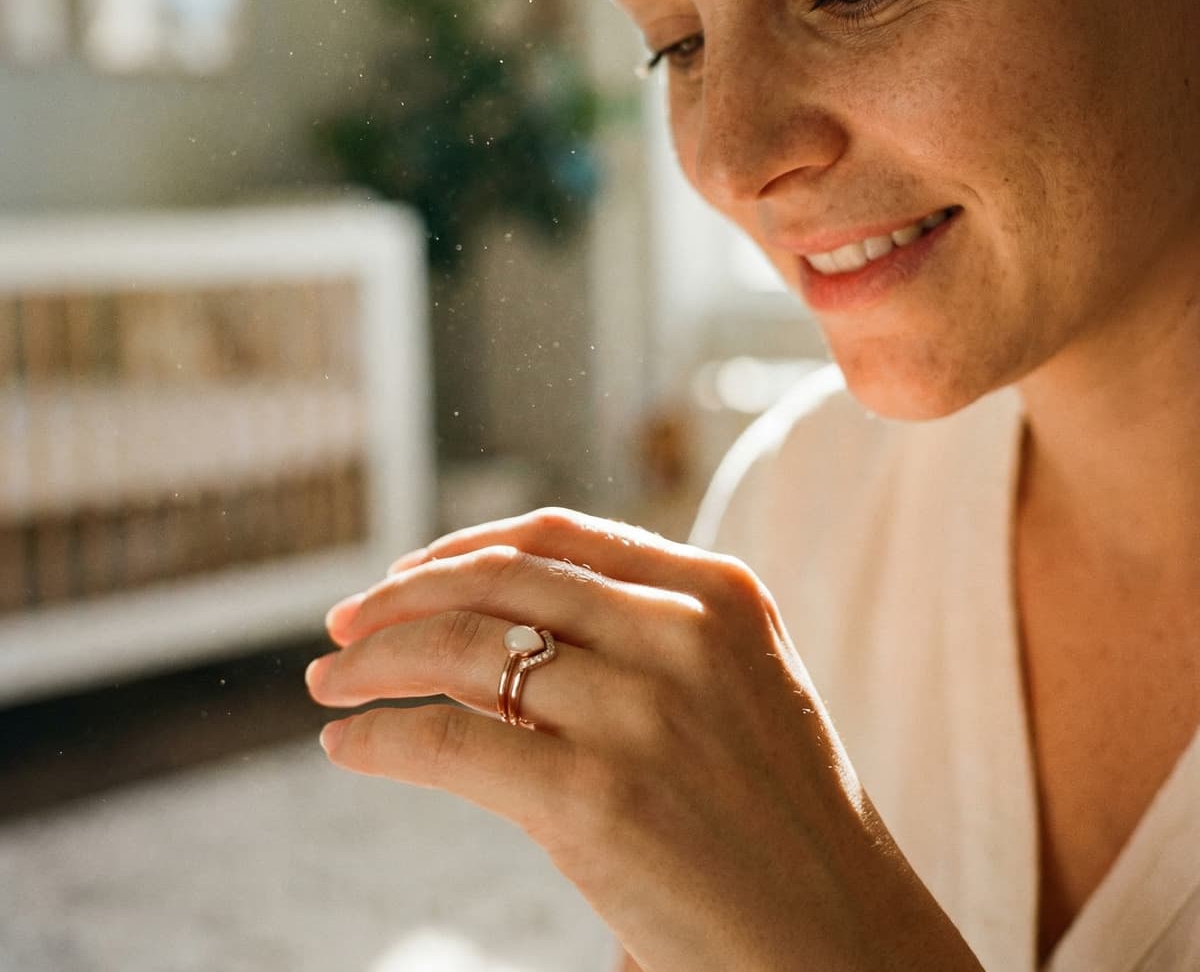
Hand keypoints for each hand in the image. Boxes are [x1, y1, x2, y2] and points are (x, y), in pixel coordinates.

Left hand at [306, 508, 980, 971]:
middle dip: (400, 595)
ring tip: (329, 684)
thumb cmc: (776, 820)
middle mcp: (683, 634)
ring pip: (462, 650)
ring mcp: (643, 714)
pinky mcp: (600, 802)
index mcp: (718, 593)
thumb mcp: (730, 690)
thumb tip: (486, 620)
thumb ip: (636, 638)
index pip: (557, 535)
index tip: (402, 575)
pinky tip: (347, 748)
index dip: (461, 547)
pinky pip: (452, 745)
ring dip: (373, 661)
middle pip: (498, 579)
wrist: (843, 944)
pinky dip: (381, 738)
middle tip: (340, 623)